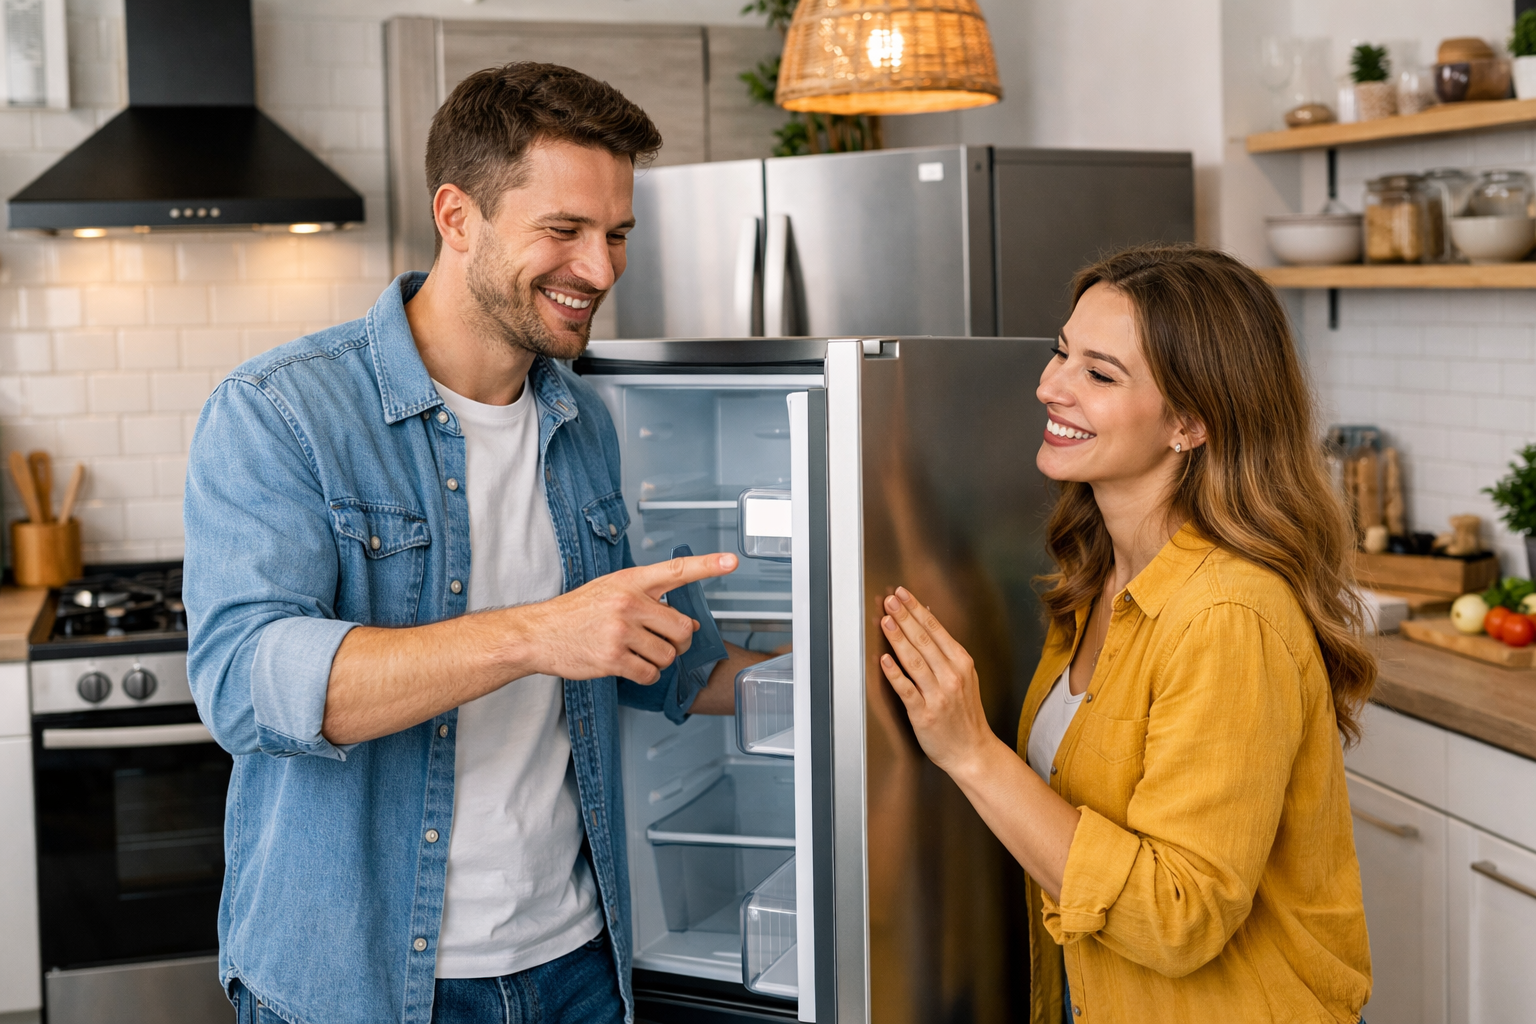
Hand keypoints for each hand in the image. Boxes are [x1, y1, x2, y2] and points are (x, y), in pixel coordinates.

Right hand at [513, 552, 737, 683]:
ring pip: (667, 655)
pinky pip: (649, 674)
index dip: (708, 565)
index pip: (676, 570)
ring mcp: (620, 631)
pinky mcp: (612, 659)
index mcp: (630, 581)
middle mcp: (628, 603)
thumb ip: (652, 603)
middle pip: (682, 628)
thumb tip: (691, 625)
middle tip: (665, 642)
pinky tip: (629, 666)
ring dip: (659, 661)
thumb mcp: (613, 592)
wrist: (538, 633)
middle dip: (680, 642)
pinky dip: (645, 676)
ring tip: (637, 652)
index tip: (731, 561)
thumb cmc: (577, 612)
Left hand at [878, 587, 996, 775]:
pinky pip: (906, 689)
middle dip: (905, 617)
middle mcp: (951, 676)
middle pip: (924, 640)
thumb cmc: (965, 714)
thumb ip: (947, 651)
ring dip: (898, 638)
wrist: (973, 750)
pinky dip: (895, 674)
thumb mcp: (965, 677)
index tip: (903, 594)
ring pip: (914, 660)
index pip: (936, 629)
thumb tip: (929, 621)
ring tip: (886, 621)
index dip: (917, 610)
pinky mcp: (924, 713)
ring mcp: (938, 695)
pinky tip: (884, 660)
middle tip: (890, 601)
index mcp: (962, 663)